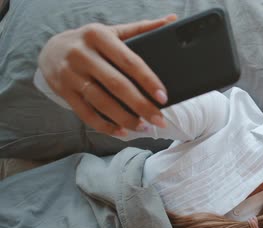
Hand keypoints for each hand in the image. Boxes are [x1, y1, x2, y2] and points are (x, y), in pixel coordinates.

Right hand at [37, 14, 176, 135]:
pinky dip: (105, 126)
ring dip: (125, 118)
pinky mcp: (63, 91)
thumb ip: (141, 28)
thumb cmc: (90, 42)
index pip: (129, 61)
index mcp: (98, 36)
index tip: (164, 97)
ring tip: (144, 128)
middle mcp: (82, 54)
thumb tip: (171, 20)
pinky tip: (121, 132)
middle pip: (117, 85)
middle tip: (160, 119)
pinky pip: (86, 113)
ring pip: (102, 102)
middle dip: (141, 105)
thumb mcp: (112, 31)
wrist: (51, 49)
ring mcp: (70, 74)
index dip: (148, 80)